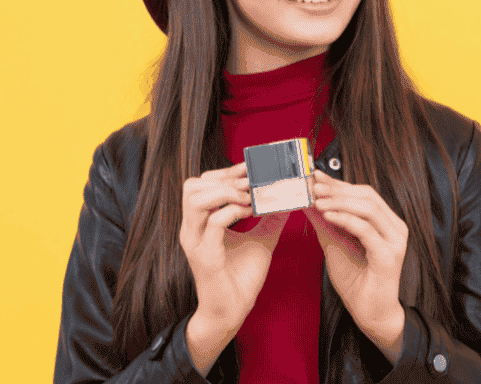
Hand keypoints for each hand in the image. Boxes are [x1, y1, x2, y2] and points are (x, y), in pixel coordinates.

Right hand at [179, 162, 288, 373]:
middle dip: (224, 177)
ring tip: (250, 196)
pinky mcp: (204, 256)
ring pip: (196, 198)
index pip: (203, 184)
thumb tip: (288, 198)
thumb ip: (271, 218)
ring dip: (226, 191)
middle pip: (192, 185)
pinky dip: (233, 211)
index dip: (226, 172)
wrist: (231, 312)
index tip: (251, 167)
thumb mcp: (261, 240)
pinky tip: (251, 211)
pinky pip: (213, 222)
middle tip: (251, 180)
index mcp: (201, 223)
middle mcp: (192, 229)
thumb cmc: (241, 278)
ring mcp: (195, 241)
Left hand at [305, 170, 407, 361]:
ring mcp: (395, 240)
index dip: (338, 183)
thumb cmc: (357, 281)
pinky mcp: (388, 255)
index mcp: (386, 222)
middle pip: (367, 195)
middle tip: (312, 185)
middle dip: (337, 188)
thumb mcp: (336, 245)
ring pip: (368, 208)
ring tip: (316, 199)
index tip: (314, 176)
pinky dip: (344, 219)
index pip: (363, 193)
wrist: (371, 314)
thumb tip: (309, 201)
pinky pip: (365, 229)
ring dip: (339, 201)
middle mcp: (395, 227)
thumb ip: (326, 223)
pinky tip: (326, 215)